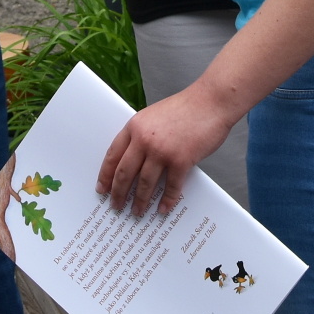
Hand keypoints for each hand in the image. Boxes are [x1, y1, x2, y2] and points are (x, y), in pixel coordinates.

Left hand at [97, 80, 235, 215]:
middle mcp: (145, 139)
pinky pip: (171, 187)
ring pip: (144, 183)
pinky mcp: (181, 160)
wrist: (211, 101)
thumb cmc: (185, 108)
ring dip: (140, 201)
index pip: (113, 155)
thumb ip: (142, 135)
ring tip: (137, 212)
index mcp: (135, 126)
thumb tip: (134, 161)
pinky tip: (163, 209)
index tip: (102, 189)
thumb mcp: (154, 116)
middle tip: (116, 205)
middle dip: (118, 193)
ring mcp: (162, 151)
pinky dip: (167, 201)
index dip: (105, 175)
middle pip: (124, 172)